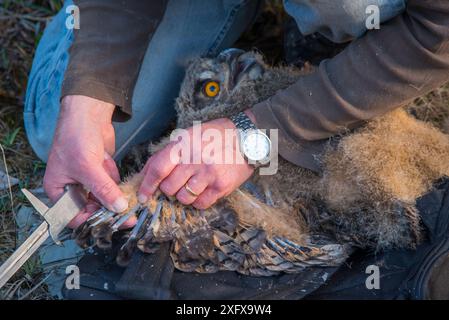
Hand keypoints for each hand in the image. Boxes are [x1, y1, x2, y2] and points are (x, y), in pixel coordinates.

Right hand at [43, 95, 130, 227]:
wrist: (88, 113)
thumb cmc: (75, 136)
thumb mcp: (87, 167)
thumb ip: (103, 189)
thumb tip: (118, 207)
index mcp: (58, 190)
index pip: (72, 216)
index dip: (90, 221)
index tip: (110, 223)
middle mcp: (72, 188)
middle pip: (91, 209)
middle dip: (109, 212)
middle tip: (128, 217)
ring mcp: (88, 181)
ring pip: (104, 199)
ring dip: (117, 200)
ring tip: (132, 203)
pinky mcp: (102, 173)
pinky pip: (112, 186)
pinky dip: (119, 185)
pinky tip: (125, 184)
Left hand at [137, 114, 254, 208]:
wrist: (248, 137)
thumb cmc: (216, 135)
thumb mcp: (190, 135)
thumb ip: (169, 153)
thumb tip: (146, 173)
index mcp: (184, 144)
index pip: (158, 168)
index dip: (147, 185)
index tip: (143, 195)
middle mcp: (195, 158)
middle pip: (169, 187)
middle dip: (169, 189)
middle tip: (178, 182)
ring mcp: (209, 174)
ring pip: (183, 198)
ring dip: (184, 195)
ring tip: (193, 184)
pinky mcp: (221, 186)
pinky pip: (200, 204)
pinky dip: (198, 201)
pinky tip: (204, 189)